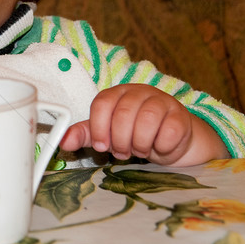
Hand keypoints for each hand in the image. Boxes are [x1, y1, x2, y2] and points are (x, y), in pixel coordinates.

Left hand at [59, 84, 228, 165]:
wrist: (172, 140)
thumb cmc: (135, 133)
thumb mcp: (108, 133)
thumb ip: (86, 135)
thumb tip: (63, 141)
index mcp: (117, 93)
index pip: (101, 104)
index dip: (98, 128)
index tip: (101, 146)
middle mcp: (138, 92)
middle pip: (123, 114)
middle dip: (120, 141)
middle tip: (123, 151)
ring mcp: (162, 101)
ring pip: (147, 121)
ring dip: (141, 144)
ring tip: (140, 150)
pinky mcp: (181, 115)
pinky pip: (170, 131)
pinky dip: (162, 146)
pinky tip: (160, 147)